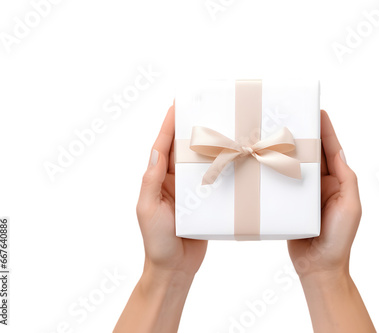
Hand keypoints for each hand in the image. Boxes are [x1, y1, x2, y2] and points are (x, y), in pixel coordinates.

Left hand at [115, 104, 207, 332]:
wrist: (175, 268)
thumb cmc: (156, 241)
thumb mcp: (148, 209)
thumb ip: (152, 182)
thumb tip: (156, 153)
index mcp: (157, 180)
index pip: (162, 147)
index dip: (169, 125)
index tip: (177, 105)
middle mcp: (173, 182)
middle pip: (182, 150)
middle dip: (190, 129)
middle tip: (204, 110)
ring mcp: (190, 192)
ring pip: (199, 163)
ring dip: (207, 146)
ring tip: (220, 127)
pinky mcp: (204, 202)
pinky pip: (212, 181)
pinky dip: (219, 168)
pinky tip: (230, 158)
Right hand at [288, 110, 360, 277]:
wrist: (319, 267)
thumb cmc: (339, 239)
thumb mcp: (350, 207)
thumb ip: (346, 179)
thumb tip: (337, 151)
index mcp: (336, 182)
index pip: (331, 151)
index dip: (325, 130)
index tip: (317, 111)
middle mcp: (319, 185)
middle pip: (311, 155)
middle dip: (303, 135)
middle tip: (290, 116)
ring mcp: (303, 195)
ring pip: (294, 167)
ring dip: (287, 152)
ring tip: (275, 133)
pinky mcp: (289, 205)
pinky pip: (282, 184)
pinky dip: (275, 172)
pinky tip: (265, 162)